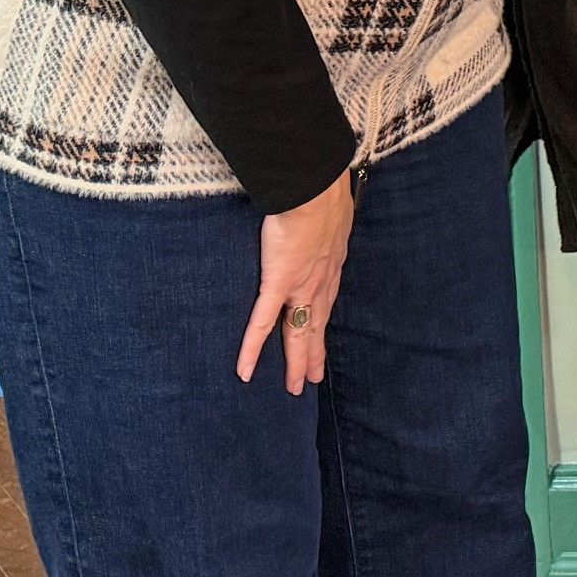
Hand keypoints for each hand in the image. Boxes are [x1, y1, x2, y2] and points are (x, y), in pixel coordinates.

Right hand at [240, 166, 354, 394]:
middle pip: (316, 326)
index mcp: (331, 265)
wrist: (314, 190)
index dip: (324, 325)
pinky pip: (262, 323)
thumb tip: (320, 220)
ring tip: (295, 386)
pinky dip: (252, 349)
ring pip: (297, 333)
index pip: (327, 303)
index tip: (323, 343)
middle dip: (314, 354)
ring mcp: (300, 286)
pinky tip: (245, 371)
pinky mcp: (278, 284)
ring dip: (296, 361)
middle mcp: (320, 282)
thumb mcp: (332, 213)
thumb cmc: (322, 193)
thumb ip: (324, 225)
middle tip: (311, 380)